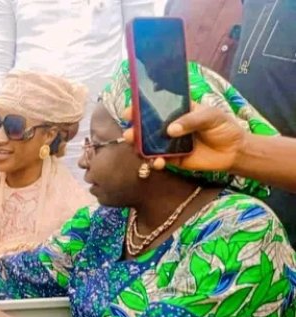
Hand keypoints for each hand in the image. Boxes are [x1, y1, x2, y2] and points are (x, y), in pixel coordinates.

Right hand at [122, 104, 243, 172]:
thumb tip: (170, 130)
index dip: (141, 108)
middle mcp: (169, 127)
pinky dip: (155, 162)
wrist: (234, 151)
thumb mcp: (211, 116)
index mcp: (177, 111)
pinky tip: (158, 162)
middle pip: (146, 128)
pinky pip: (159, 160)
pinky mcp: (173, 159)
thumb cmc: (223, 127)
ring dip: (139, 147)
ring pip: (148, 145)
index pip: (156, 107)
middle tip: (129, 132)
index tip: (130, 111)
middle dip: (134, 130)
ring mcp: (169, 144)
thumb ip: (191, 120)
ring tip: (137, 148)